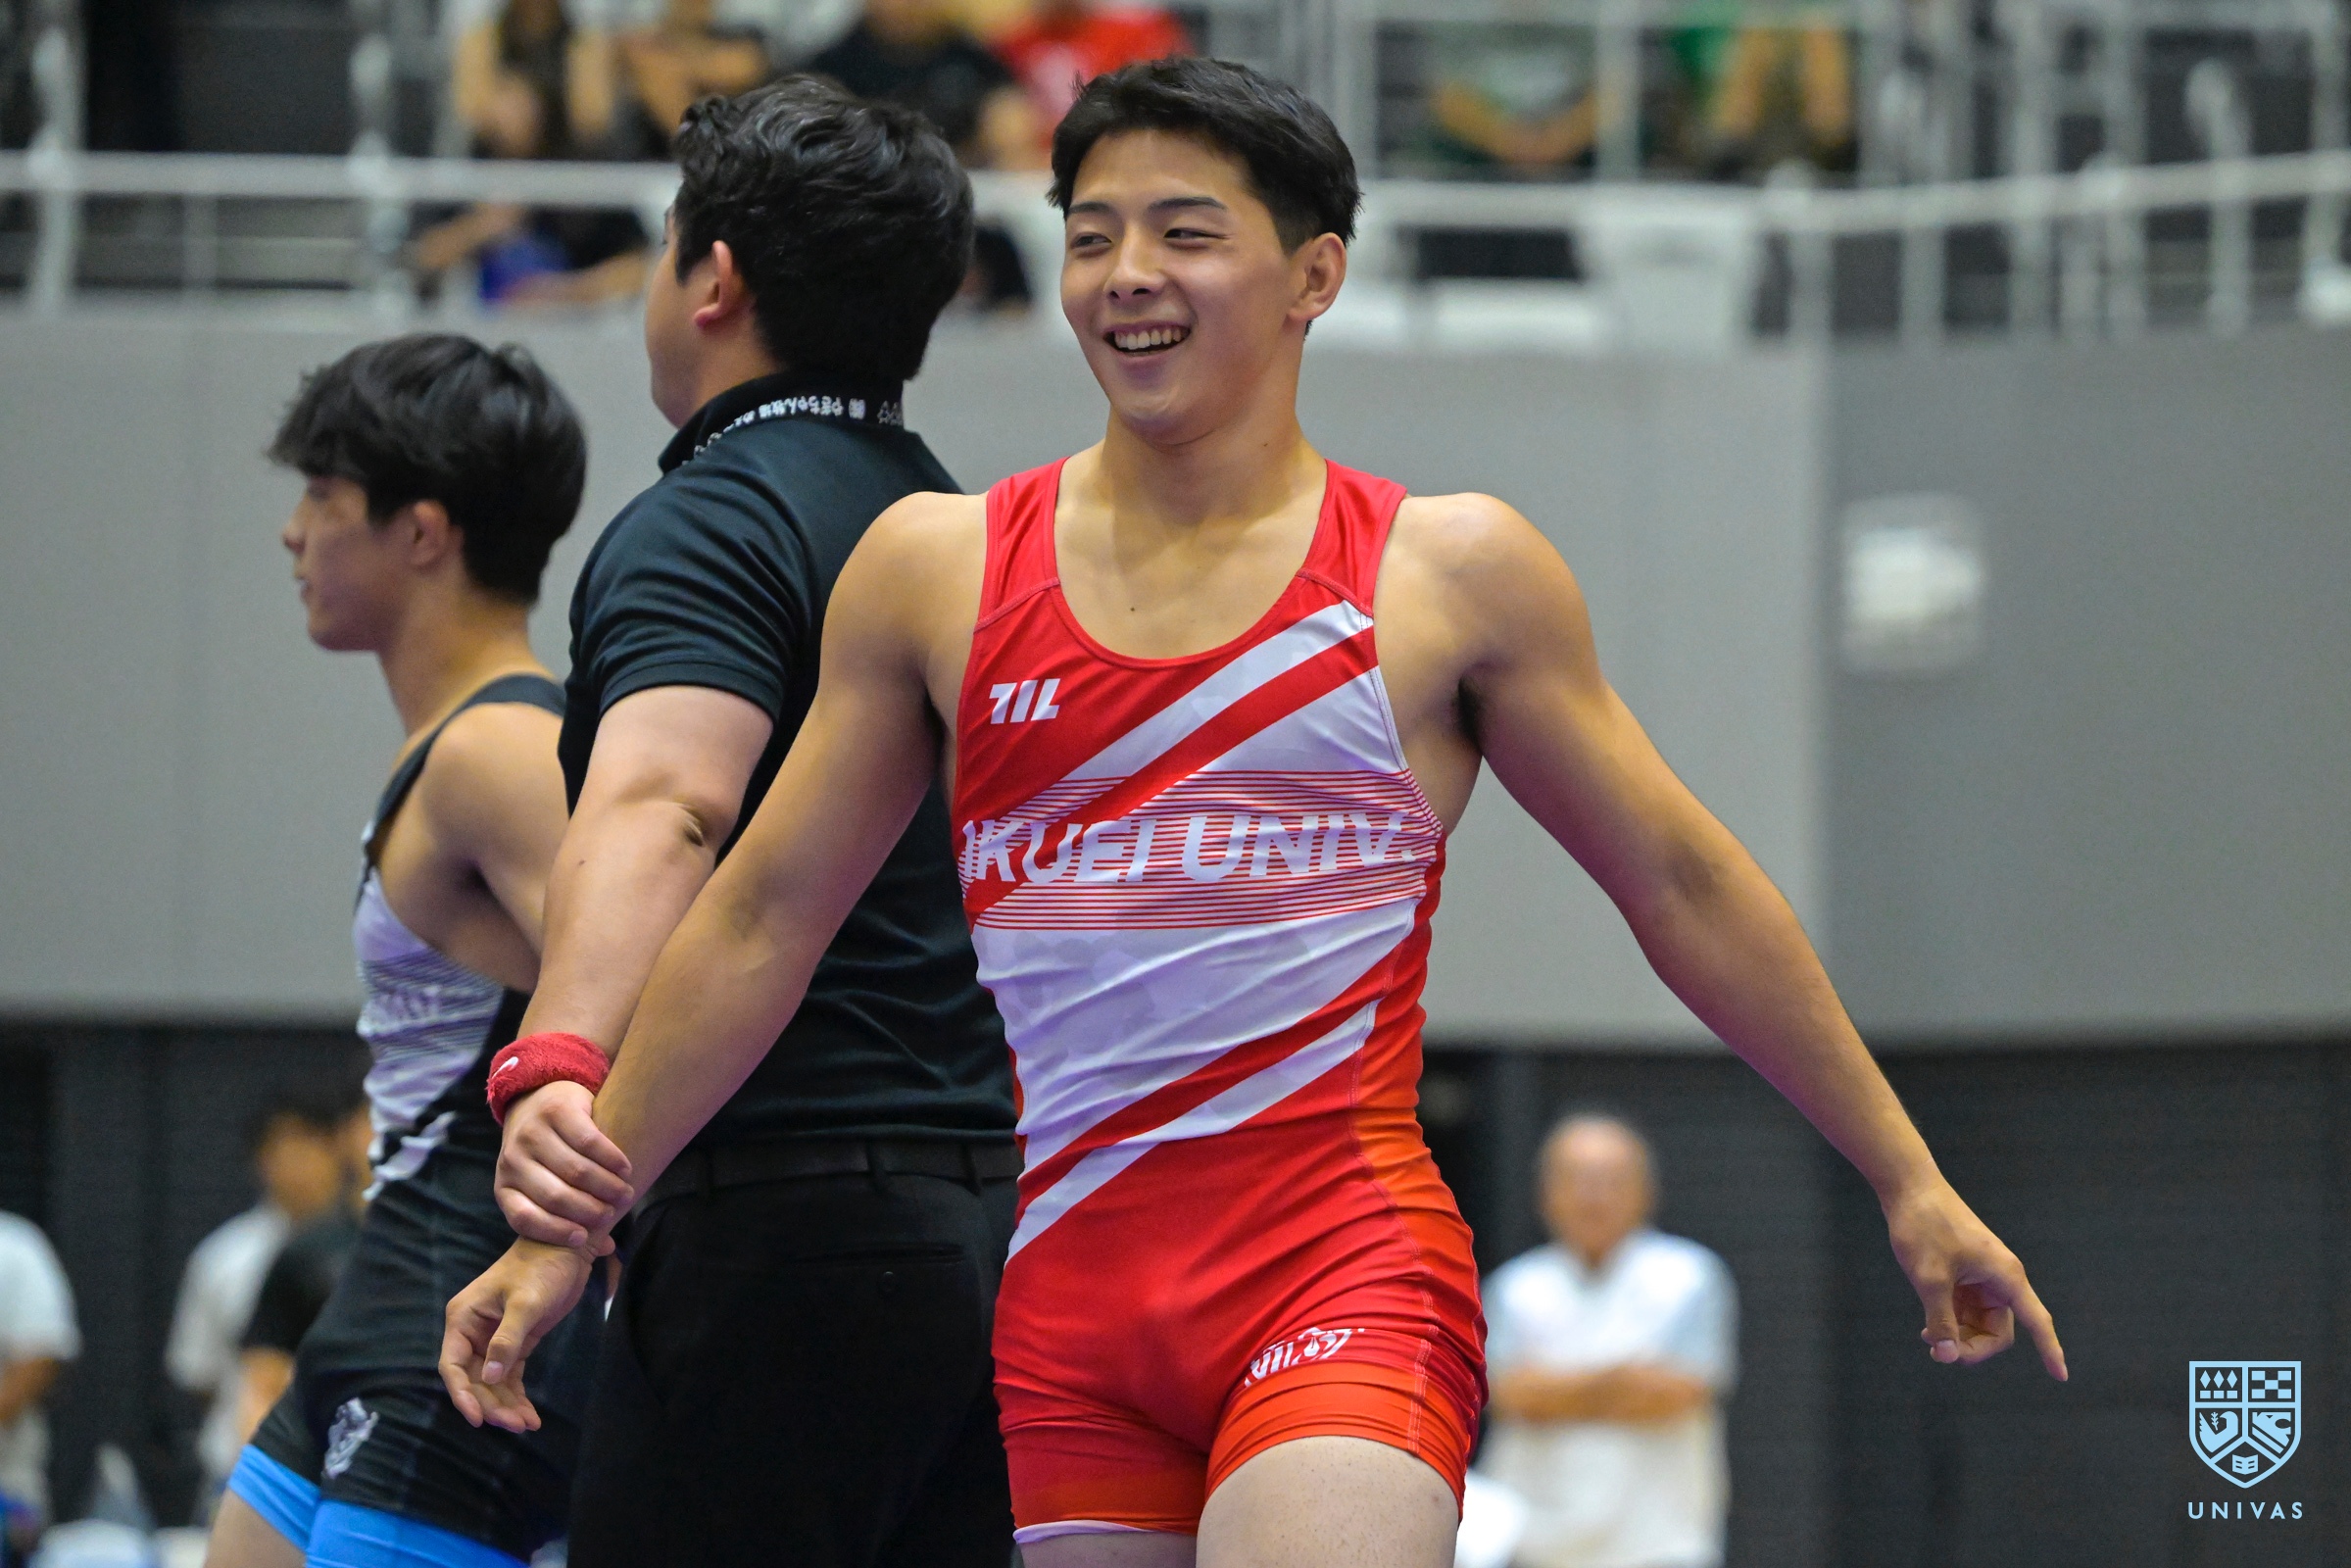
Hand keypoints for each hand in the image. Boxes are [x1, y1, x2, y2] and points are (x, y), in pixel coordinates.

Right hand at [440, 1239, 594, 1431]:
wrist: (567, 1248)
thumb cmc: (542, 1267)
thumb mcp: (526, 1303)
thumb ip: (508, 1339)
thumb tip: (491, 1378)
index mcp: (463, 1318)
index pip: (454, 1366)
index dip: (462, 1395)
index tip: (478, 1419)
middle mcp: (472, 1331)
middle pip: (474, 1380)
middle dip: (492, 1405)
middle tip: (516, 1425)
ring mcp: (492, 1339)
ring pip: (492, 1383)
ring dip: (506, 1405)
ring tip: (527, 1425)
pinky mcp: (515, 1343)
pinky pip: (510, 1377)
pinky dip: (517, 1396)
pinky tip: (530, 1416)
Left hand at [496, 1080, 633, 1247]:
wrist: (538, 1100)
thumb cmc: (546, 1156)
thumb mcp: (543, 1185)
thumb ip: (567, 1216)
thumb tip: (605, 1248)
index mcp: (504, 1186)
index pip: (525, 1218)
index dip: (555, 1232)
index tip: (583, 1238)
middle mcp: (513, 1160)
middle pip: (556, 1196)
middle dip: (590, 1210)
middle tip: (614, 1213)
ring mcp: (533, 1133)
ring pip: (576, 1170)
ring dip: (607, 1186)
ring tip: (625, 1193)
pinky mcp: (556, 1111)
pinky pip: (590, 1141)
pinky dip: (612, 1159)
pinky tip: (625, 1168)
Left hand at [1883, 1178, 2066, 1379]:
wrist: (1909, 1188)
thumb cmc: (1924, 1227)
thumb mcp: (1930, 1279)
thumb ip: (1940, 1321)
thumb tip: (1947, 1356)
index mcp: (2006, 1277)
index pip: (2037, 1322)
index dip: (2049, 1351)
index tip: (2062, 1378)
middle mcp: (2000, 1280)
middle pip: (1998, 1333)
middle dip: (1972, 1348)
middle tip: (1938, 1353)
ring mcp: (1981, 1278)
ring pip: (1979, 1325)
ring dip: (1958, 1337)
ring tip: (1927, 1338)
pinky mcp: (1963, 1276)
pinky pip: (1964, 1312)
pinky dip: (1950, 1324)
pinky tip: (1927, 1330)